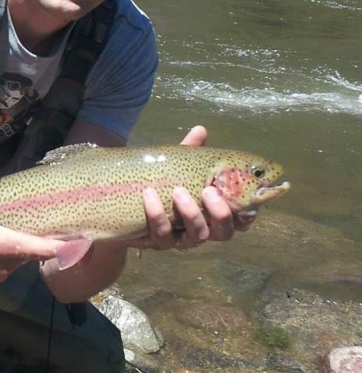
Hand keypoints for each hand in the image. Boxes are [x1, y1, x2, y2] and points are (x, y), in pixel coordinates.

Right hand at [0, 156, 66, 292]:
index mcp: (0, 244)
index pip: (42, 249)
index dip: (64, 246)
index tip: (81, 241)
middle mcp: (3, 264)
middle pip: (32, 254)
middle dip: (44, 242)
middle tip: (56, 225)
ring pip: (18, 261)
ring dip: (24, 248)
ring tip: (30, 230)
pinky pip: (5, 267)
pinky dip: (9, 256)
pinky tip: (2, 242)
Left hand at [127, 126, 253, 251]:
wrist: (125, 202)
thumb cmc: (162, 182)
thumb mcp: (177, 166)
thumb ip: (190, 151)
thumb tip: (200, 129)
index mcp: (214, 212)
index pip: (242, 220)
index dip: (247, 213)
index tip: (245, 198)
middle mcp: (204, 230)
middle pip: (224, 233)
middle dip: (220, 213)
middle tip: (209, 190)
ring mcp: (181, 239)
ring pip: (196, 236)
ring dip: (190, 214)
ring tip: (179, 192)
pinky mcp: (158, 242)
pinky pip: (161, 235)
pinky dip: (157, 216)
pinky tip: (149, 197)